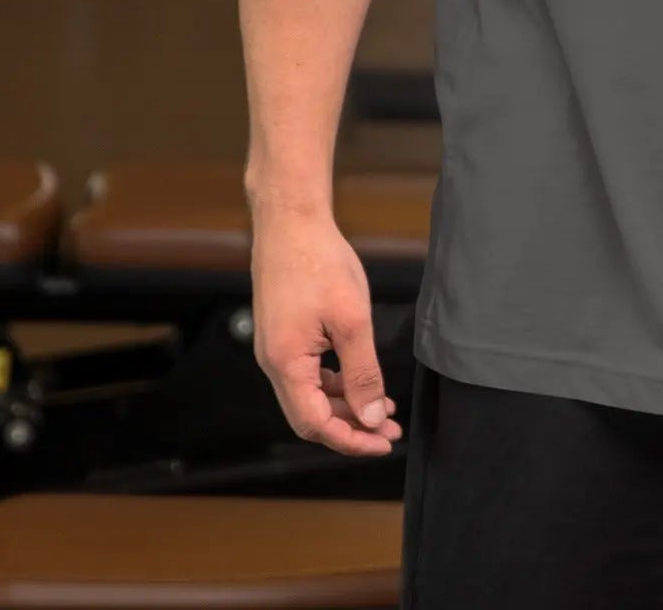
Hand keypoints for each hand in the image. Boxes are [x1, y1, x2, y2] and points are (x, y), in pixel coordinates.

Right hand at [251, 207, 401, 455]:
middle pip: (311, 415)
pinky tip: (359, 379)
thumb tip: (370, 417)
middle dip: (351, 426)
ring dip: (345, 404)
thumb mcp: (351, 320)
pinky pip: (307, 373)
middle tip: (388, 429)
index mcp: (286, 364)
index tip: (382, 442)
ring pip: (310, 395)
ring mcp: (276, 348)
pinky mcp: (282, 334)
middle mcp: (273, 363)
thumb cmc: (319, 263)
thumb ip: (362, 373)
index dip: (350, 439)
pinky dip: (334, 382)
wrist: (291, 221)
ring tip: (382, 406)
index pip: (315, 424)